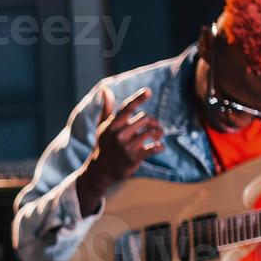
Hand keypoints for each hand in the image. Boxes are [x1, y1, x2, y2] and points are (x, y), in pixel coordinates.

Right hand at [76, 85, 164, 215]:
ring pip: (150, 132)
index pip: (127, 108)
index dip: (138, 98)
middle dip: (153, 121)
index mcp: (112, 125)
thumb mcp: (102, 127)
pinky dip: (160, 146)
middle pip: (144, 118)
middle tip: (155, 126)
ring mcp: (126, 147)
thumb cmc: (103, 146)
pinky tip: (159, 146)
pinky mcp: (134, 158)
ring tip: (159, 135)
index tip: (148, 91)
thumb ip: (107, 108)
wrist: (100, 171)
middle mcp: (118, 135)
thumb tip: (105, 89)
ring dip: (158, 132)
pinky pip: (153, 149)